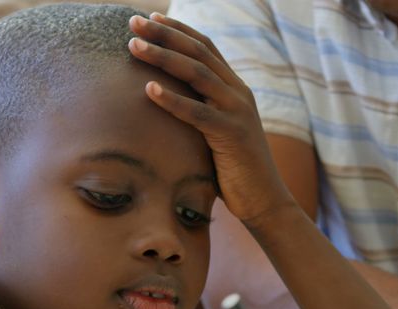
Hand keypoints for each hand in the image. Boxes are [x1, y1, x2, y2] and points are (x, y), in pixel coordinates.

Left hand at [127, 13, 295, 224]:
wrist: (264, 200)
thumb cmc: (233, 170)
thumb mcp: (216, 132)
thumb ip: (199, 112)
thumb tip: (162, 103)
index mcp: (235, 88)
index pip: (205, 47)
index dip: (177, 30)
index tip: (150, 19)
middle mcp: (238, 93)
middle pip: (198, 52)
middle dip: (164, 34)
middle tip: (133, 21)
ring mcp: (238, 111)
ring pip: (197, 74)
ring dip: (162, 57)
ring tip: (133, 46)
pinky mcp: (232, 134)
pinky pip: (198, 112)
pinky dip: (172, 100)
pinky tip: (148, 89)